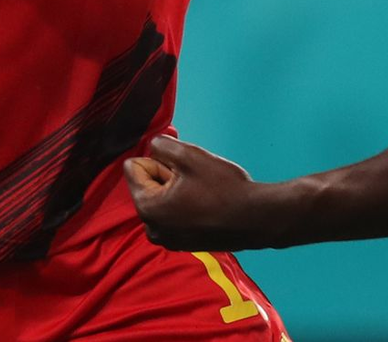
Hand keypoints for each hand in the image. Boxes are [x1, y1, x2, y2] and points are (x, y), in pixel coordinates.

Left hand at [125, 135, 263, 250]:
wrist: (254, 218)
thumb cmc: (222, 188)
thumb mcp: (190, 156)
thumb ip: (162, 145)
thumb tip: (152, 145)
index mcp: (147, 208)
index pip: (133, 168)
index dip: (157, 159)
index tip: (181, 165)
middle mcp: (152, 228)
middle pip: (148, 184)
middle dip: (167, 173)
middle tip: (195, 175)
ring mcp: (168, 239)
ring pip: (162, 197)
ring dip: (177, 187)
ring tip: (203, 188)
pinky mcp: (183, 243)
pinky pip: (173, 213)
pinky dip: (185, 202)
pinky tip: (207, 202)